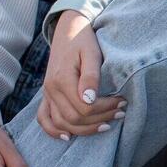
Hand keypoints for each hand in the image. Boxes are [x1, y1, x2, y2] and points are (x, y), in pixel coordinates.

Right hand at [38, 10, 124, 139]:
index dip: (105, 110)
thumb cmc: (83, 39)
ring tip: (107, 124)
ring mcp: (47, 93)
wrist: (68, 29)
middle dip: (100, 120)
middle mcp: (51, 89)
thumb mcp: (91, 52)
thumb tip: (90, 100)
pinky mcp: (47, 95)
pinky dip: (53, 131)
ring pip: (61, 123)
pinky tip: (68, 137)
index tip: (123, 103)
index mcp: (62, 79)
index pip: (84, 107)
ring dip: (84, 129)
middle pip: (74, 118)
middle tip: (121, 112)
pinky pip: (43, 118)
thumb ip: (91, 76)